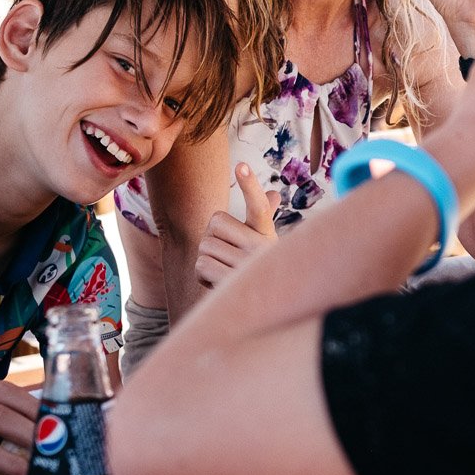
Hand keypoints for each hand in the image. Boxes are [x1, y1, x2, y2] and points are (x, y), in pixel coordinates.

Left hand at [195, 163, 278, 288]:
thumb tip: (273, 194)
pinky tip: (217, 282)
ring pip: (205, 245)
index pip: (259, 207)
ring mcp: (246, 267)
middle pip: (215, 223)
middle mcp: (262, 249)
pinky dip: (203, 275)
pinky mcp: (231, 285)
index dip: (250, 185)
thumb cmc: (261, 270)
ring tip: (224, 269)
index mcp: (268, 235)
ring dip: (207, 258)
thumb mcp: (266, 243)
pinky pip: (201, 266)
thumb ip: (266, 217)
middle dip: (212, 237)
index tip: (241, 165)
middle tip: (225, 251)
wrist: (264, 310)